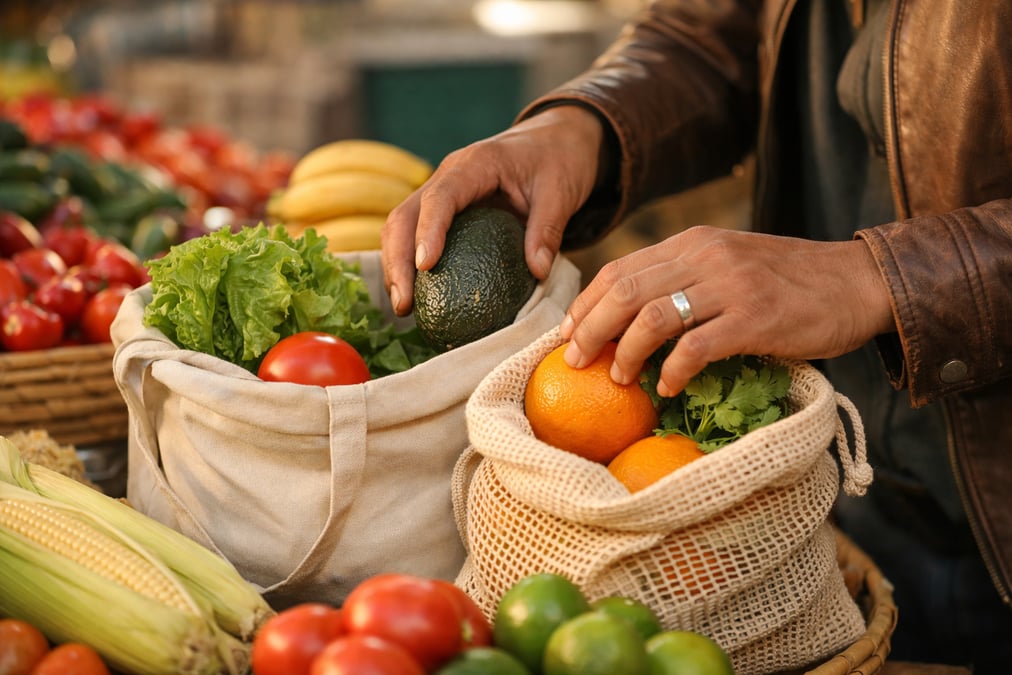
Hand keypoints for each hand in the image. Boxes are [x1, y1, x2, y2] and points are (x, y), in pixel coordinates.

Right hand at [381, 105, 604, 314]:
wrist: (555, 140)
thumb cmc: (558, 159)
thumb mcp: (561, 192)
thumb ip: (548, 229)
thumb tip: (538, 272)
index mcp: (476, 163)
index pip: (440, 197)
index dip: (428, 230)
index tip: (426, 266)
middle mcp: (448, 175)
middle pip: (405, 215)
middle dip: (398, 260)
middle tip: (405, 304)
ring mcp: (441, 191)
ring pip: (401, 226)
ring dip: (396, 266)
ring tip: (404, 308)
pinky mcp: (445, 209)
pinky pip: (416, 234)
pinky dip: (409, 265)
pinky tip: (417, 299)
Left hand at [559, 226, 895, 395]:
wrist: (858, 281)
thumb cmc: (789, 281)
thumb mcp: (729, 263)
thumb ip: (685, 279)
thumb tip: (630, 319)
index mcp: (693, 242)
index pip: (619, 269)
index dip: (586, 304)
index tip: (566, 334)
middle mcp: (706, 256)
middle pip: (625, 291)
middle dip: (590, 329)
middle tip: (575, 361)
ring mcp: (732, 285)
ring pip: (654, 316)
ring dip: (627, 352)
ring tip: (618, 378)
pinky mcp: (757, 318)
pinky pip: (698, 347)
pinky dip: (674, 370)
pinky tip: (667, 387)